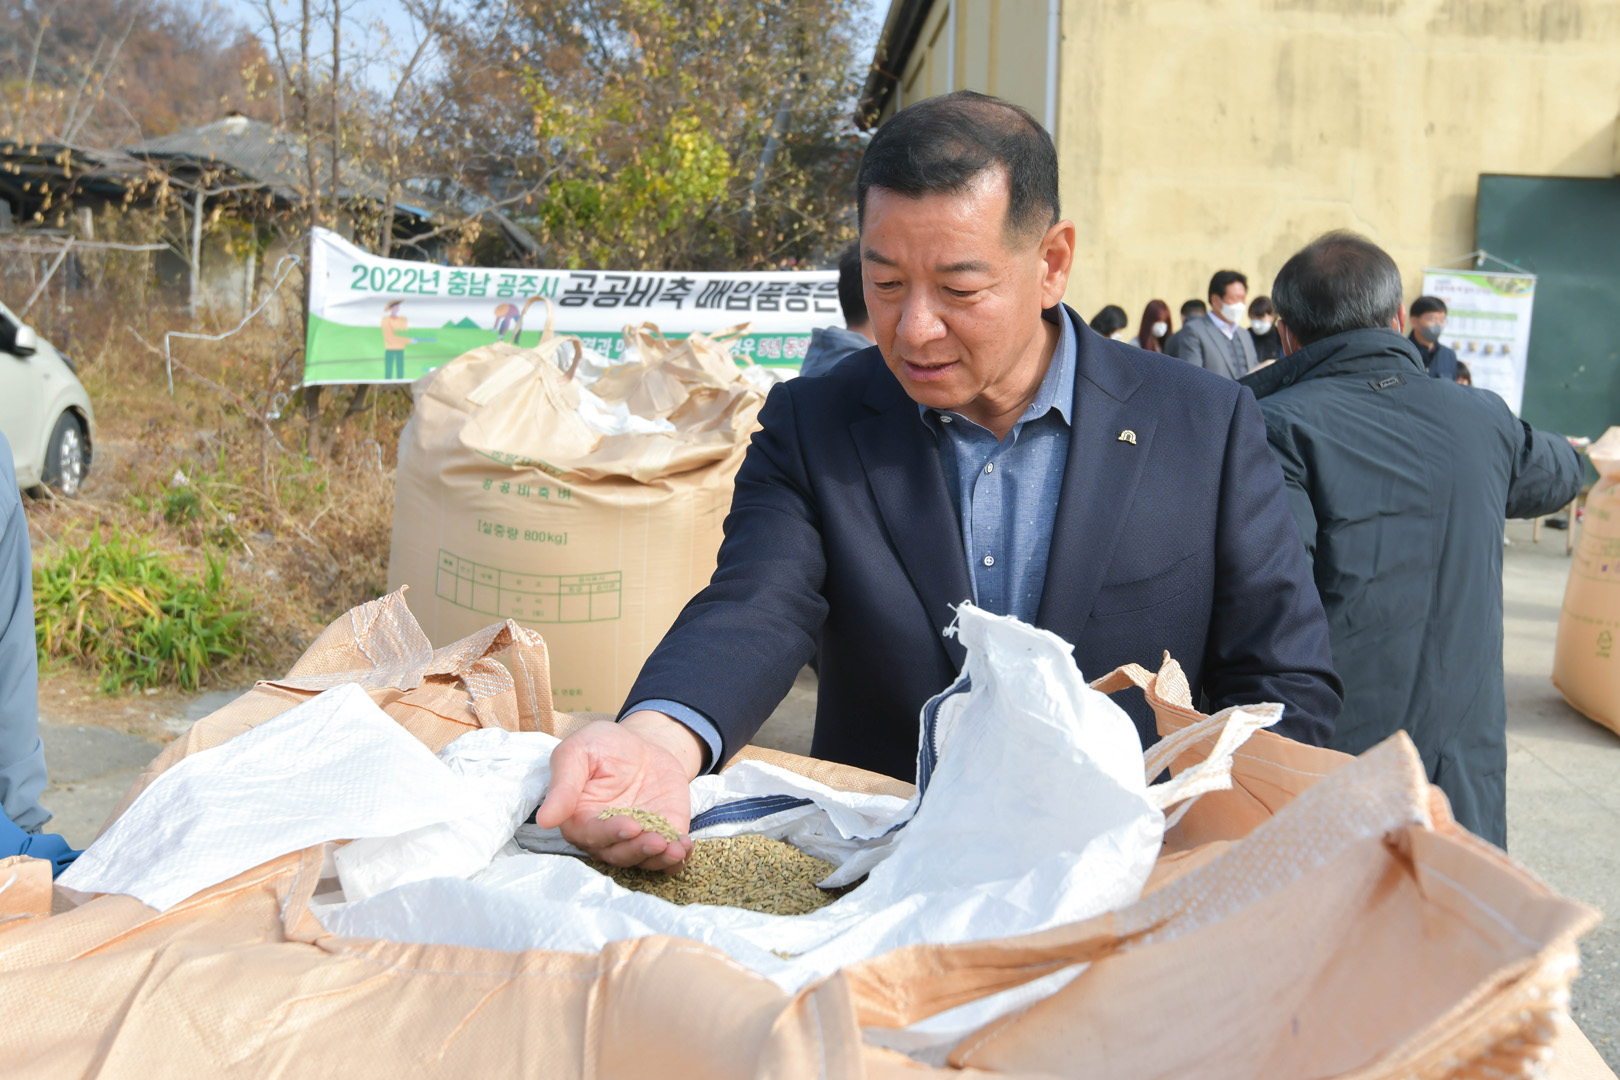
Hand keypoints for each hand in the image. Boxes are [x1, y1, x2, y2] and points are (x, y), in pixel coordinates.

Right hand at [533, 712, 704, 870]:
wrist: (641, 743)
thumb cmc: (602, 746)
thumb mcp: (578, 752)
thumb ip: (563, 785)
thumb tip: (545, 820)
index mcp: (579, 818)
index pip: (591, 835)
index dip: (609, 834)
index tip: (629, 826)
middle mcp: (606, 836)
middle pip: (618, 854)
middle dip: (637, 849)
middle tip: (655, 839)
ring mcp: (636, 839)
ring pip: (643, 860)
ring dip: (659, 858)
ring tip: (675, 849)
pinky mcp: (662, 836)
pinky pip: (667, 856)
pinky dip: (677, 857)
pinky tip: (685, 847)